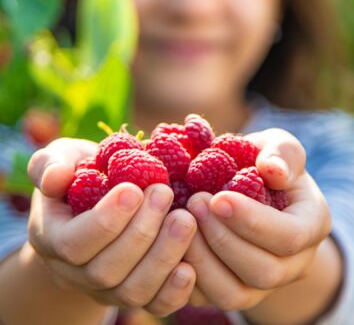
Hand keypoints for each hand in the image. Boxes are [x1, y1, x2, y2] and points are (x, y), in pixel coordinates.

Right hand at [27, 138, 196, 316]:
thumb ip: (51, 165)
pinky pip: (154, 304)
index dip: (105, 221)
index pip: (74, 243)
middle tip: (164, 193)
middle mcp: (77, 272)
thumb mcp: (62, 160)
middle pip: (106, 270)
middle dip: (141, 233)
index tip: (134, 189)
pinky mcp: (136, 293)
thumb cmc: (82, 175)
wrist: (97, 204)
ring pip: (132, 291)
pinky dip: (174, 291)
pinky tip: (191, 266)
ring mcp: (107, 288)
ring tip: (185, 219)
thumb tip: (56, 178)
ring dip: (162, 257)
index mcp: (53, 238)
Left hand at [184, 128, 330, 309]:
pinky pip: (207, 297)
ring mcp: (260, 284)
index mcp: (309, 226)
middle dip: (222, 239)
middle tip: (194, 203)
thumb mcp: (278, 147)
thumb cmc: (263, 165)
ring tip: (180, 220)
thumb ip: (282, 152)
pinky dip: (184, 273)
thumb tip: (272, 170)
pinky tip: (170, 240)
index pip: (289, 237)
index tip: (219, 198)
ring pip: (233, 294)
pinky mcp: (228, 289)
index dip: (253, 221)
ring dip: (202, 259)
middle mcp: (290, 263)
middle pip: (263, 272)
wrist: (248, 191)